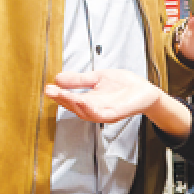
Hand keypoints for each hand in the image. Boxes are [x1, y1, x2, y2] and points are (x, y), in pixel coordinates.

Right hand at [46, 69, 192, 137]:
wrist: (145, 91)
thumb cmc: (123, 86)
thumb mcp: (97, 78)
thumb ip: (79, 80)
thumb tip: (57, 78)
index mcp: (89, 101)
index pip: (70, 99)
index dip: (59, 94)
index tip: (48, 88)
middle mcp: (95, 109)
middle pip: (75, 107)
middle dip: (62, 99)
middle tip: (51, 91)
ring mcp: (106, 113)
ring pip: (86, 112)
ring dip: (74, 105)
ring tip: (64, 96)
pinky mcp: (117, 114)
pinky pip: (102, 115)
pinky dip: (92, 110)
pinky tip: (84, 103)